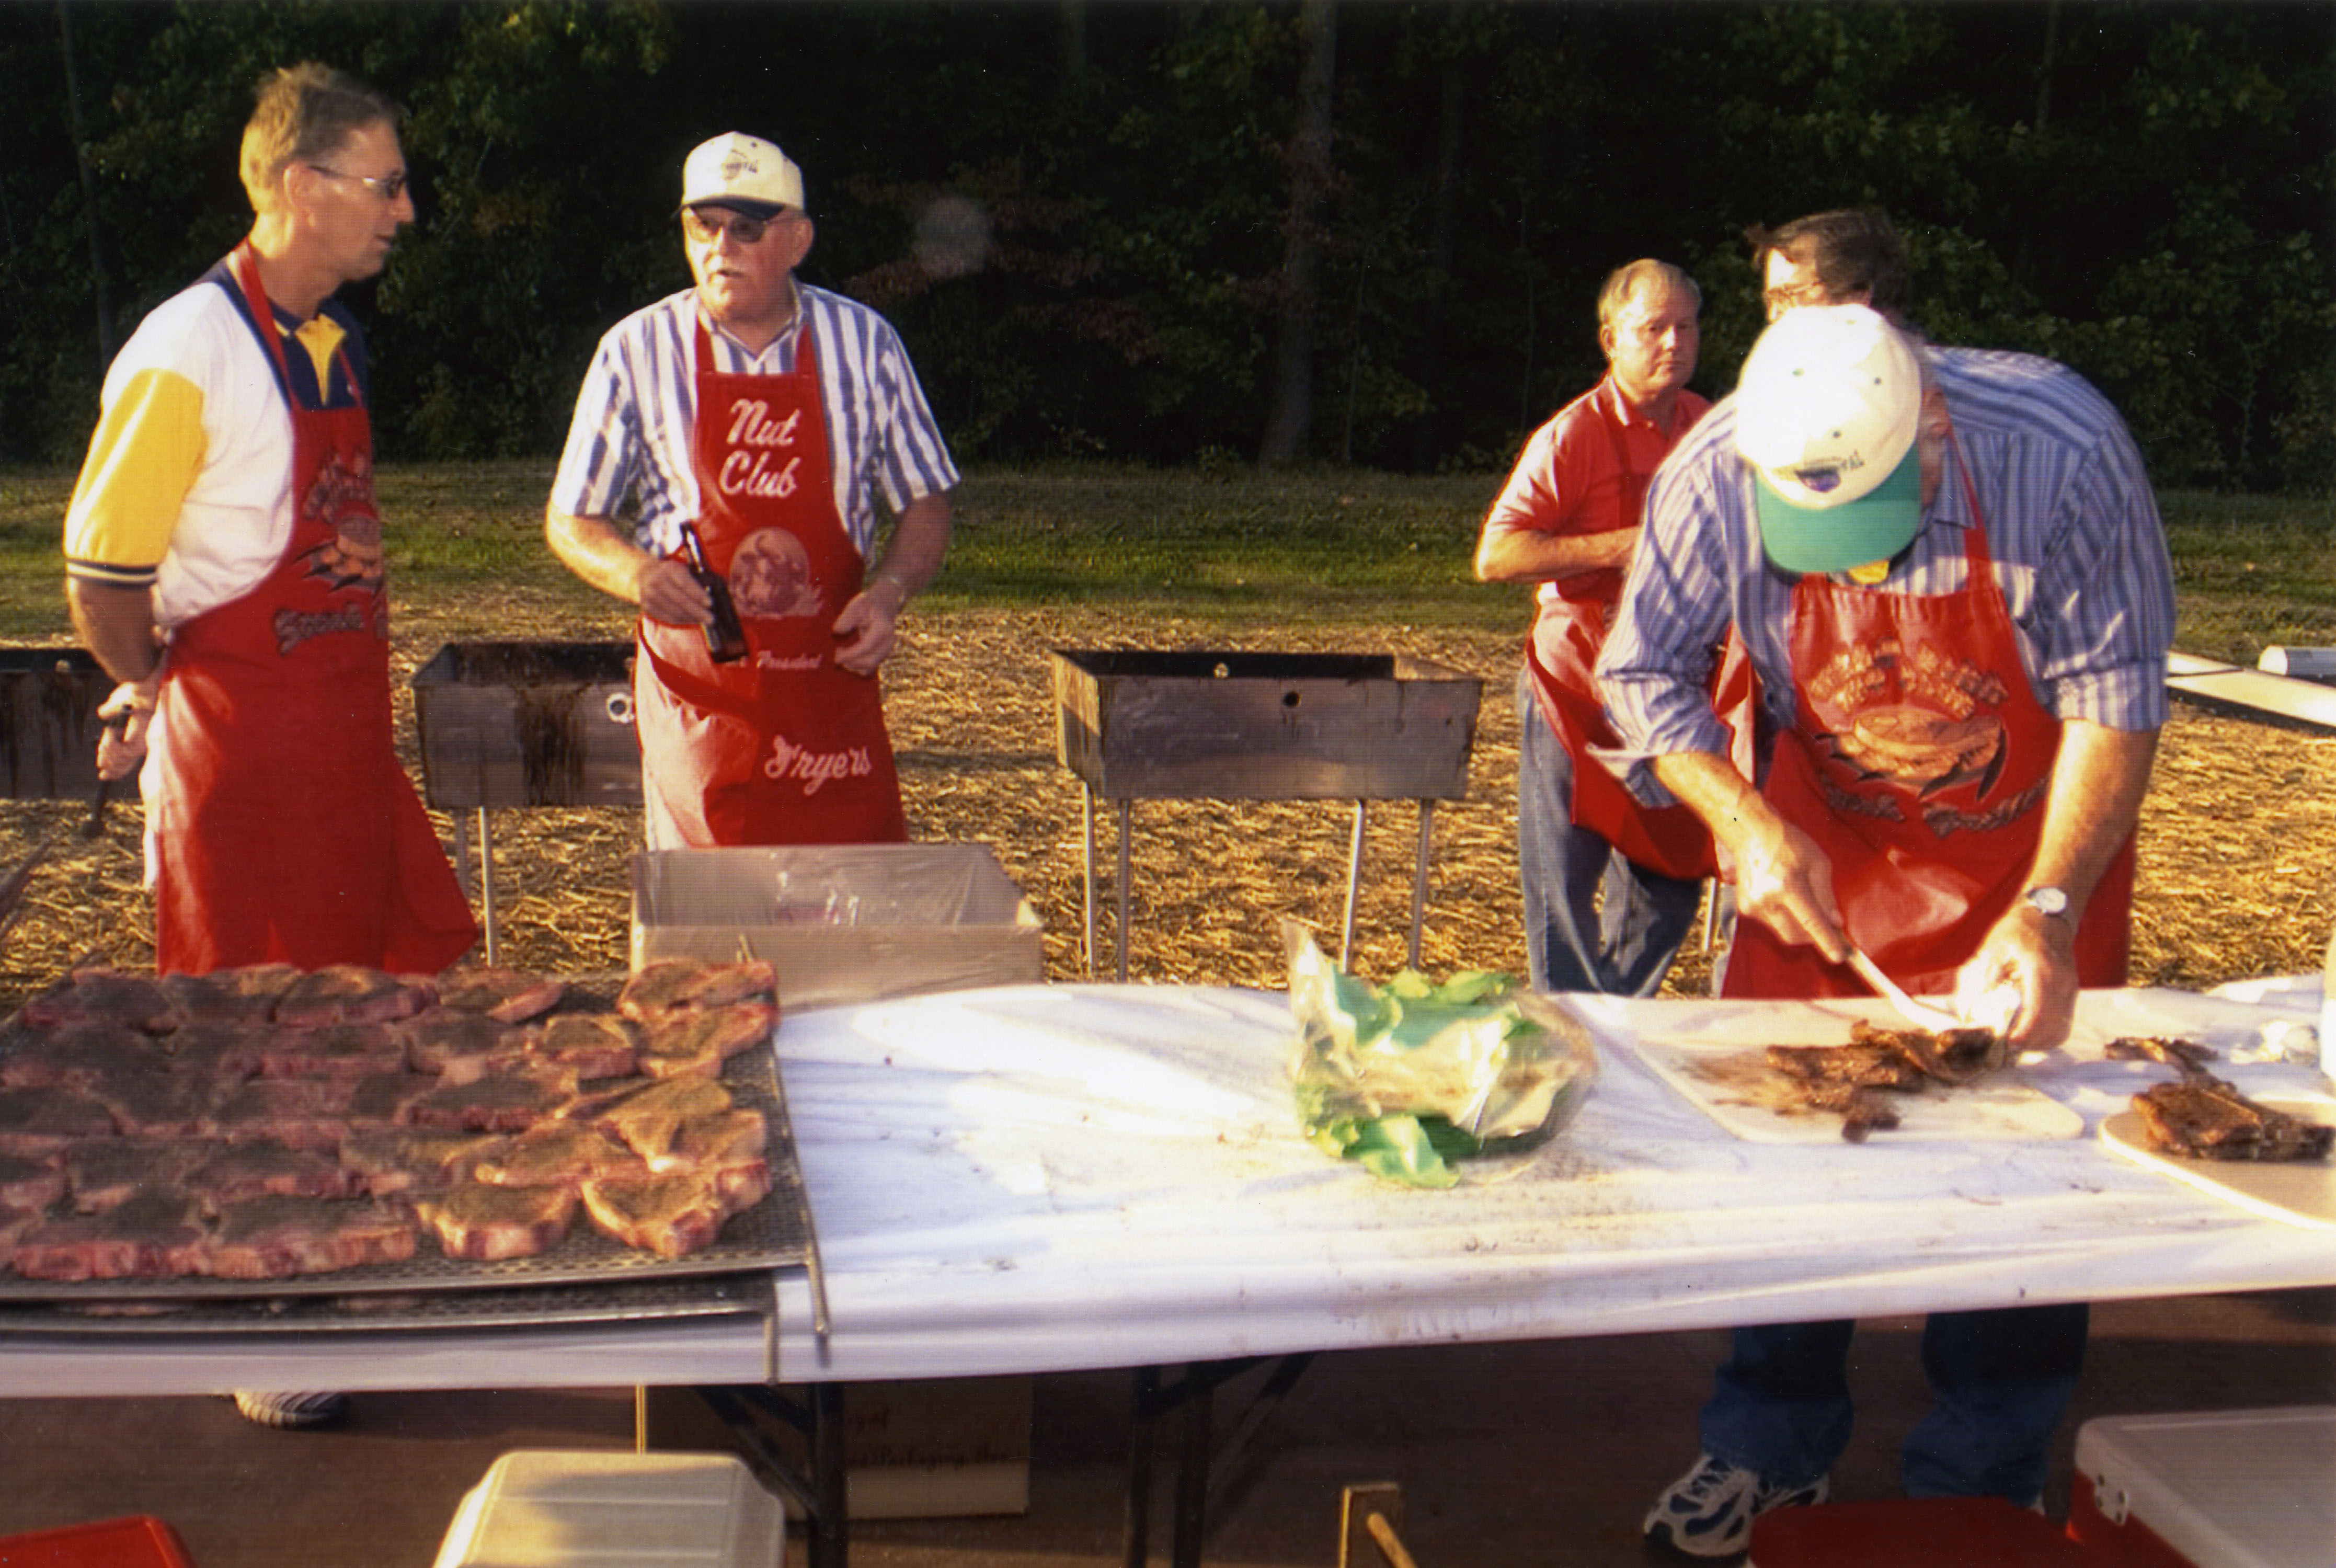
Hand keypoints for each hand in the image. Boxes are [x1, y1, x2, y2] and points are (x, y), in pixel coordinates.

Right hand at [94, 678, 157, 781]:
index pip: (127, 759)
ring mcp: (142, 742)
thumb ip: (110, 711)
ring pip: (120, 761)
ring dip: (107, 753)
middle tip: (99, 762)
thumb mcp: (117, 703)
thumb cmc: (133, 691)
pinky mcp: (141, 741)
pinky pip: (122, 754)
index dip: (114, 768)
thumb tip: (103, 715)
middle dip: (108, 765)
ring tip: (105, 741)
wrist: (142, 685)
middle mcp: (142, 742)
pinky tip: (110, 733)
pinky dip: (111, 745)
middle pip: (123, 765)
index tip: (102, 774)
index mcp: (137, 736)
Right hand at [636, 555, 710, 627]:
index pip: (685, 583)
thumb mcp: (683, 569)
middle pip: (680, 600)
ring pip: (674, 611)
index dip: (698, 594)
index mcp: (669, 569)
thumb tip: (717, 586)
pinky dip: (681, 620)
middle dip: (697, 611)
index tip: (710, 603)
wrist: (645, 574)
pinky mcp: (647, 607)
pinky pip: (667, 617)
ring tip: (703, 621)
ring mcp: (650, 595)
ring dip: (691, 618)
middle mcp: (657, 581)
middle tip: (711, 619)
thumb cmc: (672, 573)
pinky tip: (692, 620)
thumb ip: (698, 578)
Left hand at [830, 584, 900, 677]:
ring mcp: (887, 650)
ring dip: (853, 665)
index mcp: (882, 629)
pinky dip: (858, 666)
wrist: (885, 603)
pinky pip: (870, 667)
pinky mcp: (883, 654)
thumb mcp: (857, 605)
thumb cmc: (869, 604)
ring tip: (841, 655)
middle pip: (869, 661)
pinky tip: (848, 658)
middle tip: (836, 654)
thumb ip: (847, 617)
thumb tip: (837, 631)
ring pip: (869, 667)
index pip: (867, 647)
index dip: (851, 654)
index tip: (836, 657)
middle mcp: (888, 642)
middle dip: (851, 662)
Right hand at [1727, 809, 1849, 965]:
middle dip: (1811, 936)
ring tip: (1801, 902)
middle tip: (1826, 927)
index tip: (1838, 956)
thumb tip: (1835, 922)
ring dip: (1797, 925)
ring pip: (1782, 931)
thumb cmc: (1786, 841)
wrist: (1750, 832)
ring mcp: (1752, 905)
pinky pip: (1770, 923)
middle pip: (1794, 936)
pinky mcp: (1745, 907)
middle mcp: (1767, 899)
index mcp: (1788, 886)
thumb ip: (1827, 895)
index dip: (1826, 942)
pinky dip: (1783, 916)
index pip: (1811, 923)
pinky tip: (1783, 896)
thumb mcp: (1818, 862)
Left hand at [1954, 905, 2078, 1051]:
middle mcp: (2061, 983)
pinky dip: (2047, 1036)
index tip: (2008, 1043)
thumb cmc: (2017, 931)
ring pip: (2059, 1030)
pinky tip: (2028, 1036)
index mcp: (2041, 971)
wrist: (2047, 918)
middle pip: (2051, 1027)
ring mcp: (2070, 990)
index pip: (2039, 1010)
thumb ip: (1983, 979)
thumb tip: (1971, 1011)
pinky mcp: (2070, 995)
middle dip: (2028, 1043)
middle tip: (2003, 1048)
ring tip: (2014, 1045)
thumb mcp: (1993, 949)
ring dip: (2038, 1043)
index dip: (2025, 1031)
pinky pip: (2063, 1025)